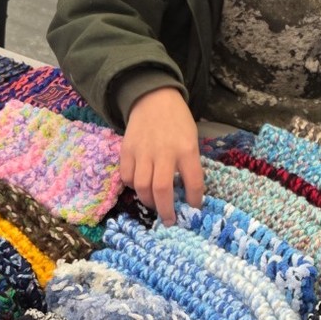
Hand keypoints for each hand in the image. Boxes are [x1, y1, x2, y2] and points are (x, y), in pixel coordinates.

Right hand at [120, 87, 203, 224]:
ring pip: (142, 187)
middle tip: (169, 220)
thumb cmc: (178, 121)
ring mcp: (143, 152)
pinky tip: (141, 186)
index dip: (194, 200)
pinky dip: (134, 186)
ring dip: (148, 201)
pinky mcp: (126, 151)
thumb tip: (186, 192)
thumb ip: (189, 163)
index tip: (193, 209)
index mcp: (187, 149)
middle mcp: (165, 152)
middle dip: (166, 210)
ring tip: (155, 204)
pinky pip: (127, 177)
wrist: (154, 99)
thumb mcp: (192, 139)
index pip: (194, 182)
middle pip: (162, 190)